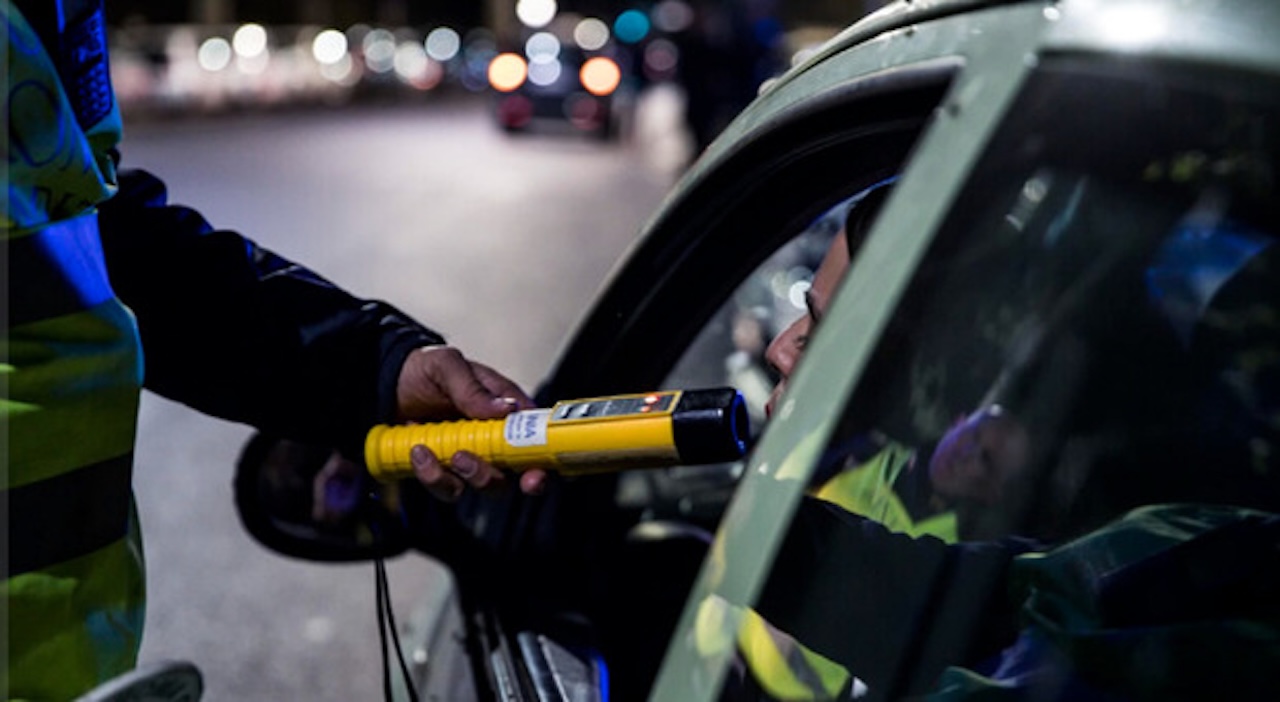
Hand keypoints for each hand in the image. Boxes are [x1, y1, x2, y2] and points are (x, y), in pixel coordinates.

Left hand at [395, 345, 547, 500]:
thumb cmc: (421, 369)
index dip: (547, 461)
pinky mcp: (445, 473)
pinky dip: (434, 476)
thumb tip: (507, 409)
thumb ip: (473, 388)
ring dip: (470, 476)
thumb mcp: (446, 366)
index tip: (536, 473)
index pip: (540, 439)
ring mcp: (472, 458)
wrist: (381, 385)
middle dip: (509, 479)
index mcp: (507, 411)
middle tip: (485, 468)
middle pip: (520, 473)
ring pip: (487, 485)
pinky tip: (419, 452)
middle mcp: (495, 439)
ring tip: (444, 453)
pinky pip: (449, 489)